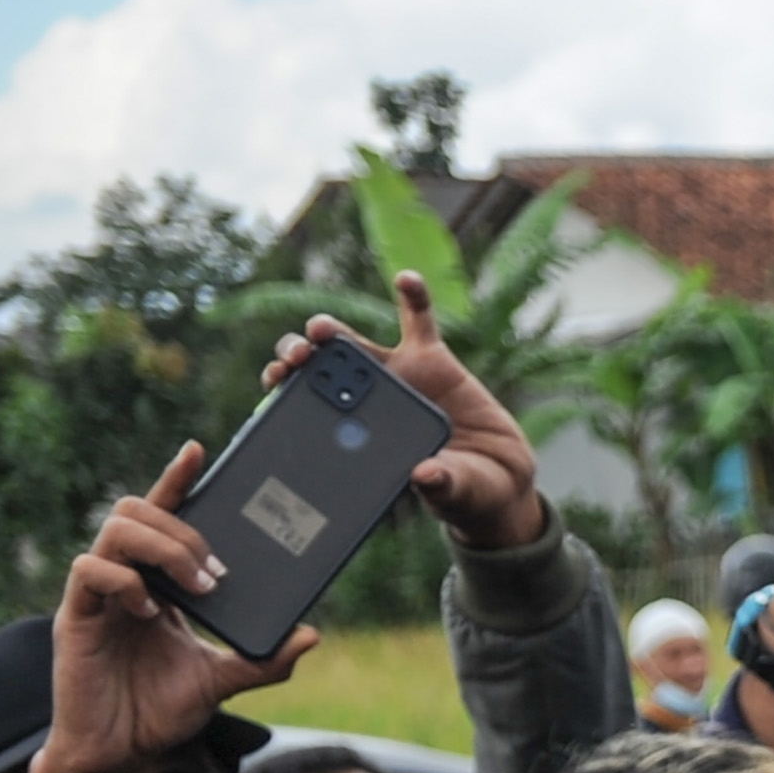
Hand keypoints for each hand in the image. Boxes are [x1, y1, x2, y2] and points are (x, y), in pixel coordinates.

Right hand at [35, 443, 315, 772]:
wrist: (119, 755)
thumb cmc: (157, 712)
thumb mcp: (221, 682)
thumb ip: (263, 660)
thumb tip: (311, 634)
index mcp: (156, 583)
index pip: (162, 515)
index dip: (178, 479)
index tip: (202, 450)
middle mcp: (124, 579)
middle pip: (136, 510)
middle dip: (183, 528)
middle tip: (218, 572)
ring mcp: (97, 596)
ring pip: (116, 530)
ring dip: (165, 549)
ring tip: (197, 587)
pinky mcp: (75, 618)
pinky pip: (90, 571)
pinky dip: (126, 581)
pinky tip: (151, 610)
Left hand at [266, 272, 541, 550]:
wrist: (497, 475)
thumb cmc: (462, 490)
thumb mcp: (452, 492)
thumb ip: (439, 485)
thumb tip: (425, 474)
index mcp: (351, 434)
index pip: (304, 405)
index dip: (282, 387)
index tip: (276, 381)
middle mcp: (363, 399)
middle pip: (317, 368)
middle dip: (297, 357)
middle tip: (297, 359)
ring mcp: (395, 374)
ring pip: (353, 344)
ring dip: (332, 332)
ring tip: (323, 330)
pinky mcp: (430, 358)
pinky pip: (418, 320)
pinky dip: (412, 297)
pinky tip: (405, 280)